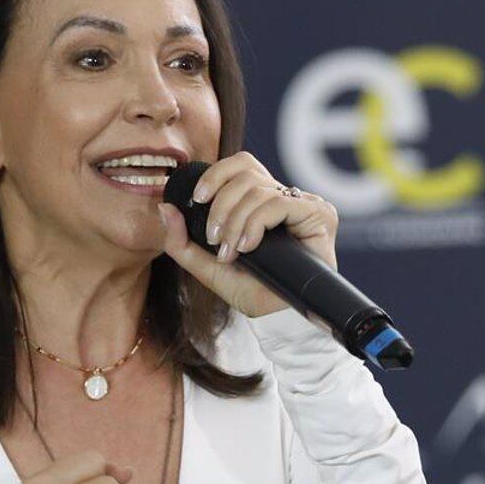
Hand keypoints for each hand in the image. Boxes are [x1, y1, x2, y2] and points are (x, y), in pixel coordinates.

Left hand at [156, 151, 339, 318]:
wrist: (283, 317)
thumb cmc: (254, 292)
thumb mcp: (209, 268)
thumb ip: (182, 243)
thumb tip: (164, 208)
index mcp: (263, 201)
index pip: (240, 166)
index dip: (216, 175)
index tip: (198, 200)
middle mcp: (285, 197)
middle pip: (246, 171)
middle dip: (221, 205)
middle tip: (214, 238)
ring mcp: (304, 204)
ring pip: (258, 189)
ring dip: (236, 221)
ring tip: (233, 250)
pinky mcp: (319, 214)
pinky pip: (278, 203)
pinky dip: (256, 223)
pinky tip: (250, 246)